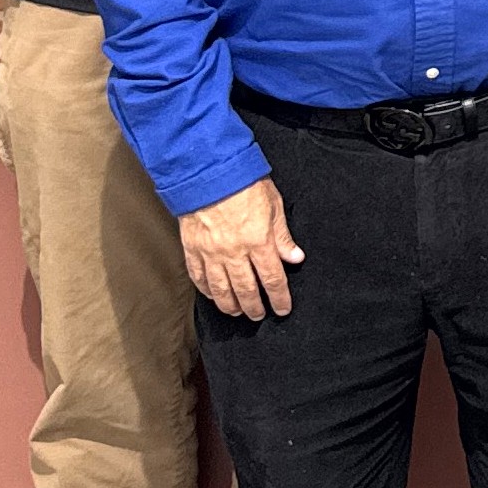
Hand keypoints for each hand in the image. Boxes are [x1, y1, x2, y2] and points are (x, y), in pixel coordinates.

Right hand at [180, 177, 303, 320]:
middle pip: (246, 290)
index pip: (272, 279)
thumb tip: (295, 258)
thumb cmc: (244, 184)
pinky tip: (213, 295)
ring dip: (230, 305)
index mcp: (258, 241)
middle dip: (255, 307)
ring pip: (221, 289)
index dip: (279, 297)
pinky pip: (199, 277)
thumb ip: (283, 236)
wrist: (208, 172)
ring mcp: (210, 253)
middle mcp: (234, 252)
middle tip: (259, 315)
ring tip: (237, 312)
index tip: (283, 309)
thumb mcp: (274, 206)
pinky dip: (207, 290)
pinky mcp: (192, 249)